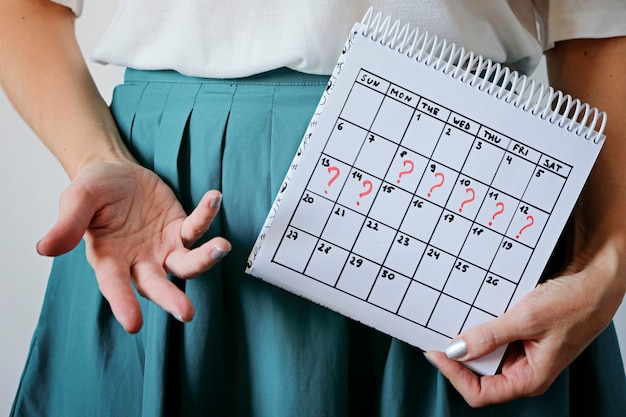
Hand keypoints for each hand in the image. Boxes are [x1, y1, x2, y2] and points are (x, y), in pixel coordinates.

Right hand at [36, 160, 230, 332]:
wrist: (115, 171)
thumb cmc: (93, 190)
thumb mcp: (77, 199)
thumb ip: (67, 224)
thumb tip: (44, 249)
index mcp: (109, 260)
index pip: (115, 286)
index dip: (122, 304)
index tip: (134, 325)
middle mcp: (139, 261)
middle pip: (157, 284)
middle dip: (171, 298)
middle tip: (187, 313)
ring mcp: (163, 248)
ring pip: (185, 263)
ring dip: (203, 259)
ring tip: (221, 247)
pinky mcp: (179, 229)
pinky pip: (196, 226)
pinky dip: (206, 214)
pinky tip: (214, 197)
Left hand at [426, 212, 625, 405]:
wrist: (597, 281)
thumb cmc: (576, 303)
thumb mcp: (528, 319)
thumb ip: (490, 336)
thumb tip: (457, 349)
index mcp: (529, 378)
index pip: (480, 393)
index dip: (454, 375)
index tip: (436, 351)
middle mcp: (523, 369)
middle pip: (477, 374)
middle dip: (457, 355)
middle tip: (437, 333)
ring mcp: (520, 352)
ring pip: (483, 353)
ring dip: (467, 339)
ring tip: (452, 321)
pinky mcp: (519, 335)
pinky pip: (491, 335)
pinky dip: (478, 325)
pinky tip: (470, 312)